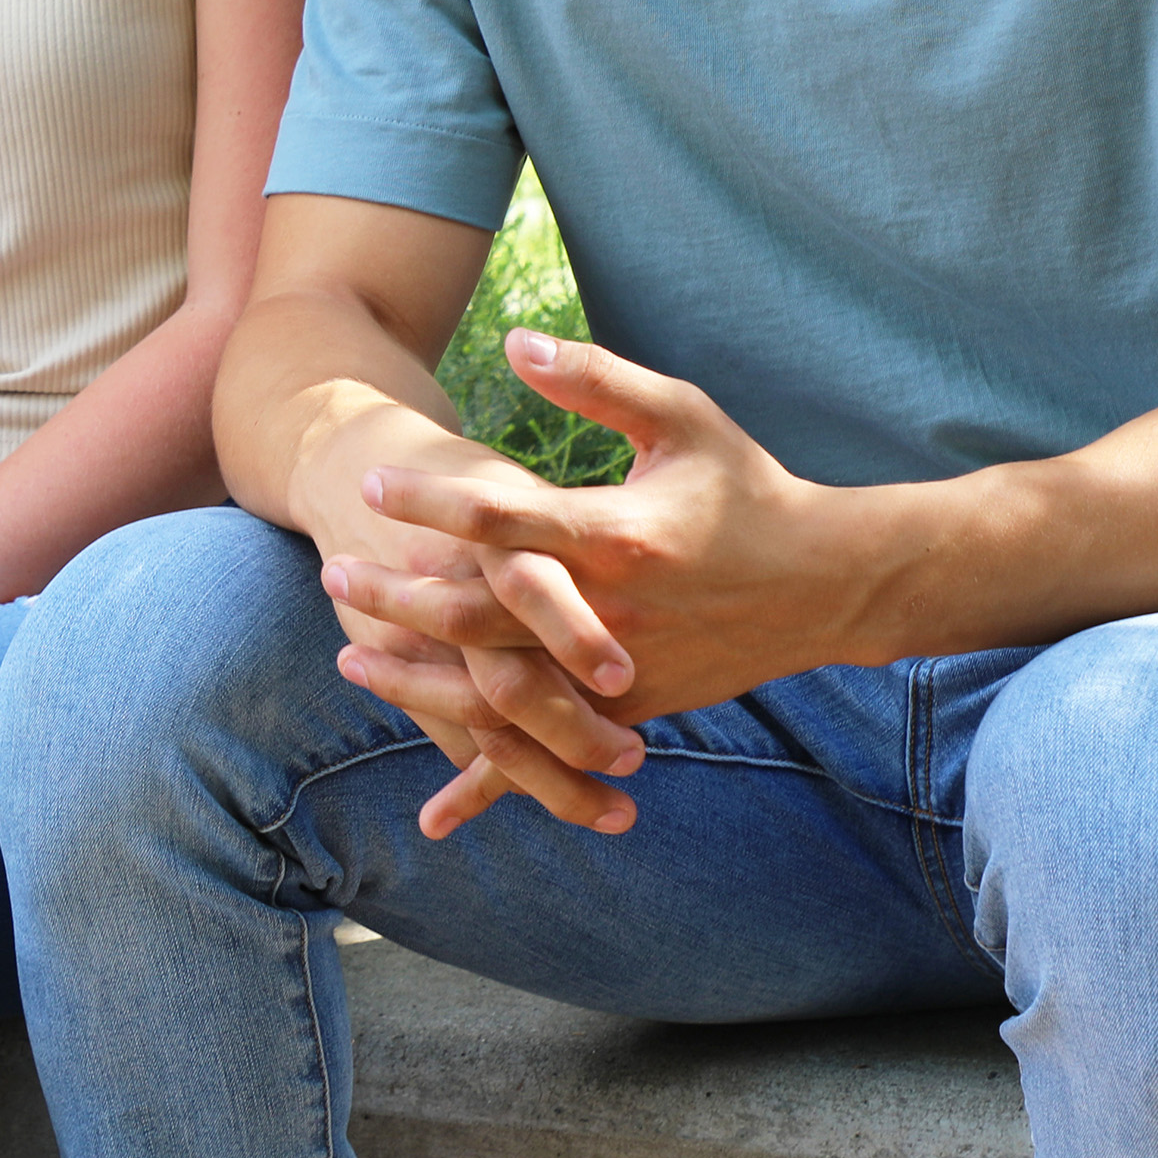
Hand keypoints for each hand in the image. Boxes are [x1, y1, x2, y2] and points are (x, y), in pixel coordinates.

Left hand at [331, 332, 866, 831]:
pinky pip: (546, 754)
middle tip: (334, 574)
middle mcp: (610, 612)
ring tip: (350, 663)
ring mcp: (617, 674)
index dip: (433, 500)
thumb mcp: (680, 415)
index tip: (371, 484)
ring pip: (500, 695)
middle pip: (481, 614)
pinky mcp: (629, 712)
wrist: (824, 584)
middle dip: (398, 599)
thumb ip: (596, 381)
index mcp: (616, 534)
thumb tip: (513, 342)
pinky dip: (489, 784)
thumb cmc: (746, 485)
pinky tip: (435, 815)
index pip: (504, 517)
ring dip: (420, 684)